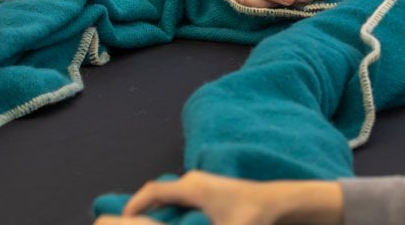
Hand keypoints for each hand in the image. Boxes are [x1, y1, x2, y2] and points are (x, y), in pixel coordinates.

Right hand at [93, 171, 343, 224]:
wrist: (285, 204)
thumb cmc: (254, 217)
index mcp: (192, 187)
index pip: (152, 192)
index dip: (133, 207)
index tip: (120, 222)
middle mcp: (195, 182)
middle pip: (158, 195)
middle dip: (142, 212)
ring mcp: (205, 186)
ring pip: (171, 200)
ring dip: (158, 215)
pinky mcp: (213, 195)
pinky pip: (182, 203)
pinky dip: (172, 215)